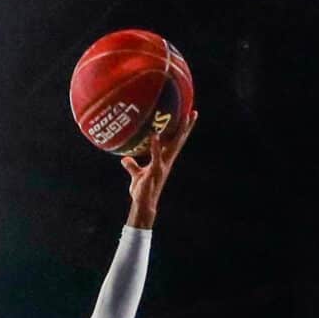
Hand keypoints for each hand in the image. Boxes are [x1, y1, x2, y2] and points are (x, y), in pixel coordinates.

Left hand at [125, 109, 196, 225]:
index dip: (181, 131)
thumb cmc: (141, 191)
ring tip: (184, 118)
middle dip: (187, 127)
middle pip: (179, 141)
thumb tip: (124, 159)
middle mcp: (166, 161)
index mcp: (164, 160)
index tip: (187, 117)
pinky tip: (154, 134)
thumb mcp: (136, 175)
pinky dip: (155, 145)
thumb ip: (132, 166)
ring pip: (174, 145)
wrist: (143, 205)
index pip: (174, 142)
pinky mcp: (155, 171)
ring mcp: (163, 165)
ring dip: (180, 132)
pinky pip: (156, 156)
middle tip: (194, 112)